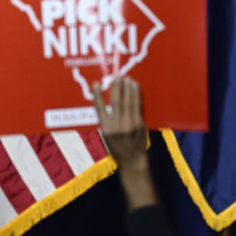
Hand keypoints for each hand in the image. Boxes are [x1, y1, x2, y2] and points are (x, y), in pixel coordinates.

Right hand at [93, 76, 155, 209]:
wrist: (132, 160)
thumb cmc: (117, 146)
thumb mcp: (106, 135)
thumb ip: (106, 120)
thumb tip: (104, 102)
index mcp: (105, 128)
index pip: (100, 107)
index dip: (97, 94)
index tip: (96, 83)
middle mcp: (117, 125)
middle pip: (116, 101)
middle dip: (116, 87)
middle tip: (117, 75)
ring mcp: (129, 124)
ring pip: (128, 101)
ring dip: (127, 88)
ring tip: (126, 78)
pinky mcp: (140, 124)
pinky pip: (137, 106)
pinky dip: (136, 95)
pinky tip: (135, 87)